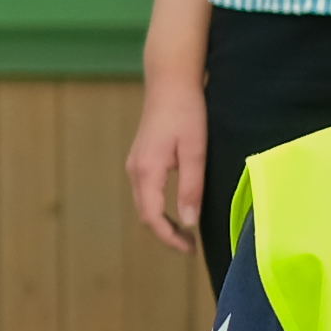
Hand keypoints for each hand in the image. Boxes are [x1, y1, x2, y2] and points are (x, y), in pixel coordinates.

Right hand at [127, 72, 211, 254]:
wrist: (170, 80)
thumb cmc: (186, 111)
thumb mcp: (195, 151)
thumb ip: (191, 187)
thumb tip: (189, 221)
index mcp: (147, 171)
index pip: (153, 218)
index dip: (170, 238)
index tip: (190, 250)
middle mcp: (135, 170)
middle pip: (145, 214)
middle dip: (166, 234)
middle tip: (190, 246)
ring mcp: (135, 163)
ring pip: (144, 204)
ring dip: (162, 221)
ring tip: (186, 232)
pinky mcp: (141, 158)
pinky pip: (146, 191)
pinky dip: (159, 207)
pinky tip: (176, 208)